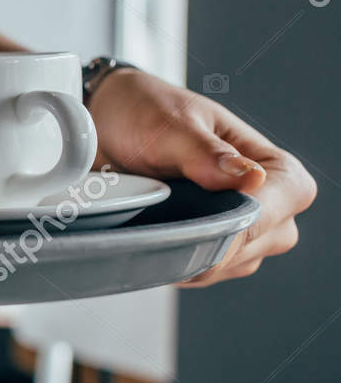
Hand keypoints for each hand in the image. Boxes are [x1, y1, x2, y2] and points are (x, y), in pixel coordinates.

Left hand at [86, 69, 316, 285]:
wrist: (106, 123)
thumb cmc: (147, 112)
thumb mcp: (172, 125)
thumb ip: (206, 153)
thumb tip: (252, 178)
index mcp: (275, 168)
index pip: (276, 209)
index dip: (240, 223)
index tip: (202, 224)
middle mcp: (270, 205)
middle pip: (255, 245)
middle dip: (210, 241)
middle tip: (162, 222)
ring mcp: (243, 232)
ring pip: (228, 264)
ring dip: (190, 252)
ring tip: (152, 223)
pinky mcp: (213, 248)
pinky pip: (203, 270)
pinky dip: (178, 260)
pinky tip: (153, 240)